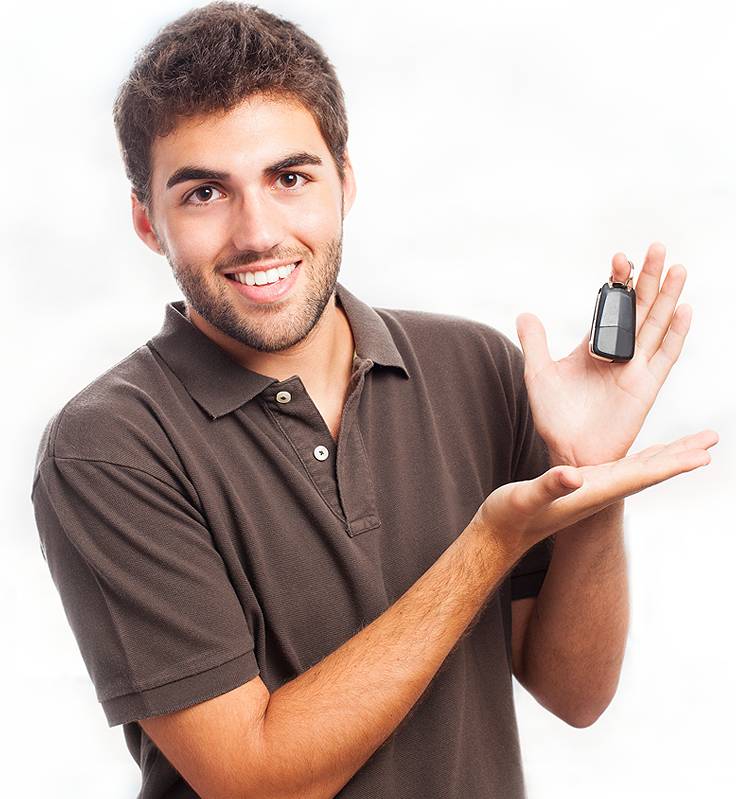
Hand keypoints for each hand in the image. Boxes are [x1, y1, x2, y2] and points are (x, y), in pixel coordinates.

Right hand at [469, 429, 717, 565]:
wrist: (501, 534)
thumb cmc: (510, 518)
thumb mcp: (522, 499)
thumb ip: (547, 487)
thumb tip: (573, 476)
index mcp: (591, 493)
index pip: (640, 477)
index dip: (671, 465)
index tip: (702, 455)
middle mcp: (599, 491)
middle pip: (650, 472)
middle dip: (682, 456)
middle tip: (712, 440)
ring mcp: (594, 489)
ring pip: (641, 469)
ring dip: (670, 455)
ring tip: (696, 444)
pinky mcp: (585, 484)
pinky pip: (624, 467)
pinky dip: (646, 456)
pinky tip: (654, 452)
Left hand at [516, 242, 690, 465]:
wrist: (568, 451)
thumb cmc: (554, 417)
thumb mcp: (539, 374)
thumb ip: (535, 344)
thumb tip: (525, 313)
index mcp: (594, 347)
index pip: (610, 307)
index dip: (616, 283)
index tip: (618, 258)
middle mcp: (618, 353)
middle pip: (638, 309)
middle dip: (647, 279)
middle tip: (656, 248)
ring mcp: (635, 368)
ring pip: (656, 325)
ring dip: (667, 297)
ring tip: (676, 268)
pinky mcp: (646, 387)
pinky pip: (665, 356)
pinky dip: (675, 333)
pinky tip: (683, 309)